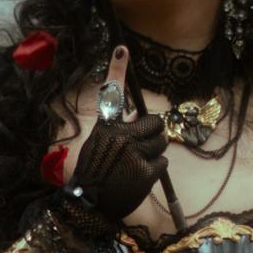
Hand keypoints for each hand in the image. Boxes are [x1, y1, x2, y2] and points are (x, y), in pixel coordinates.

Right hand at [67, 44, 169, 225]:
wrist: (89, 203)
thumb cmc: (93, 174)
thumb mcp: (98, 145)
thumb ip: (117, 130)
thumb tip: (137, 117)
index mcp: (107, 127)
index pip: (112, 94)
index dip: (117, 70)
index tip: (122, 49)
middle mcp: (121, 136)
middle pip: (155, 124)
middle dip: (153, 134)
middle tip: (143, 145)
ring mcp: (135, 154)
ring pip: (162, 144)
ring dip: (155, 153)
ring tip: (139, 163)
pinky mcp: (146, 172)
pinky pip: (163, 163)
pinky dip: (156, 170)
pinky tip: (141, 176)